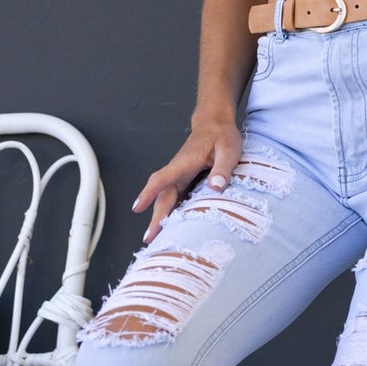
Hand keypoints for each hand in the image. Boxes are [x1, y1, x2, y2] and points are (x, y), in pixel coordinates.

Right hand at [131, 119, 241, 243]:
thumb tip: (216, 187)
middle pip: (162, 196)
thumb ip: (223, 168)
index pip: (162, 178)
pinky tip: (170, 229)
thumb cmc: (222, 135)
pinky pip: (175, 199)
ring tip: (155, 240)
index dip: (149, 193)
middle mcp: (177, 171)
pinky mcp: (185, 182)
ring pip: (166, 200)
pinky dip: (170, 213)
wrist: (215, 124)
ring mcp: (179, 177)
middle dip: (154, 217)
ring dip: (159, 218)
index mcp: (184, 163)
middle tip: (149, 238)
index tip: (137, 207)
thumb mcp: (229, 149)